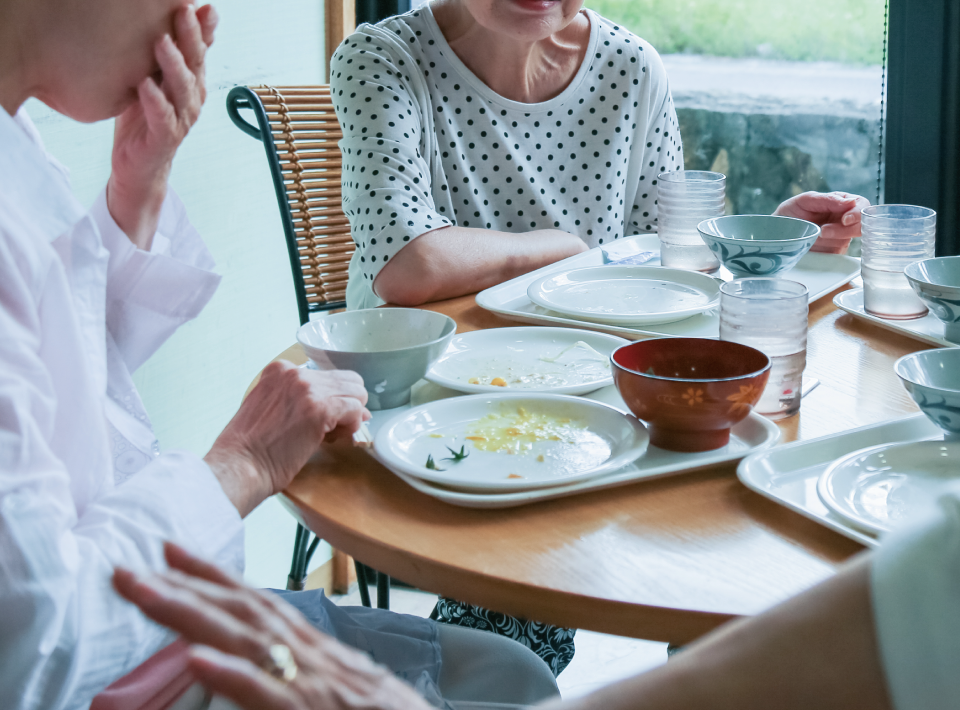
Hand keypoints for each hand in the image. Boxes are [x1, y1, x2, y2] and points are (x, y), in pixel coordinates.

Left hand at [107, 4, 217, 249]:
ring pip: (182, 90)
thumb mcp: (154, 81)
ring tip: (161, 43)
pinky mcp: (164, 139)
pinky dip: (155, 102)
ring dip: (173, 66)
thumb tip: (165, 22)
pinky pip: (163, 119)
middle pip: (195, 65)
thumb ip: (163, 56)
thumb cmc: (143, 120)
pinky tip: (145, 86)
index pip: (200, 51)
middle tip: (183, 11)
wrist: (138, 169)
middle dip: (191, 38)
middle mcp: (191, 100)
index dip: (203, 29)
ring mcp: (180, 120)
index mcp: (190, 83)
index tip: (201, 5)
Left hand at [114, 543, 431, 709]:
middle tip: (129, 566)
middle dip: (184, 586)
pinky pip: (269, 692)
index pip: (255, 601)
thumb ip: (302, 672)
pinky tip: (197, 659)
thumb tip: (268, 662)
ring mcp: (312, 683)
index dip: (212, 575)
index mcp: (313, 650)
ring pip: (246, 640)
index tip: (171, 550)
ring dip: (192, 614)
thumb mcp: (343, 689)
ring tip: (146, 593)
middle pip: (242, 610)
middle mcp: (310, 656)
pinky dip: (234, 674)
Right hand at [205, 362, 369, 516]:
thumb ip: (300, 400)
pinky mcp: (320, 409)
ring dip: (351, 415)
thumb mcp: (269, 408)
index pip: (326, 375)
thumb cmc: (251, 448)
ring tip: (333, 434)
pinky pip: (355, 409)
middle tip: (336, 428)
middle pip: (346, 380)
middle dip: (347, 404)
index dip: (332, 397)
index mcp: (279, 370)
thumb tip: (342, 405)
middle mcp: (294, 373)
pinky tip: (335, 438)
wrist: (239, 465)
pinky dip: (353, 425)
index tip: (324, 418)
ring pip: (356, 392)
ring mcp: (308, 389)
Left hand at [774, 191, 869, 253]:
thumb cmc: (791, 212)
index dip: (858, 214)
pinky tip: (815, 247)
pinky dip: (826, 251)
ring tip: (815, 237)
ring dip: (833, 240)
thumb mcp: (805, 200)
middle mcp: (844, 220)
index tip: (845, 220)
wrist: (775, 233)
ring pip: (850, 241)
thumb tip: (851, 202)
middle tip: (823, 231)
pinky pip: (838, 254)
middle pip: (861, 226)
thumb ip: (827, 200)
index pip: (862, 206)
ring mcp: (840, 237)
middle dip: (845, 230)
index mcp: (841, 203)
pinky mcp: (833, 252)